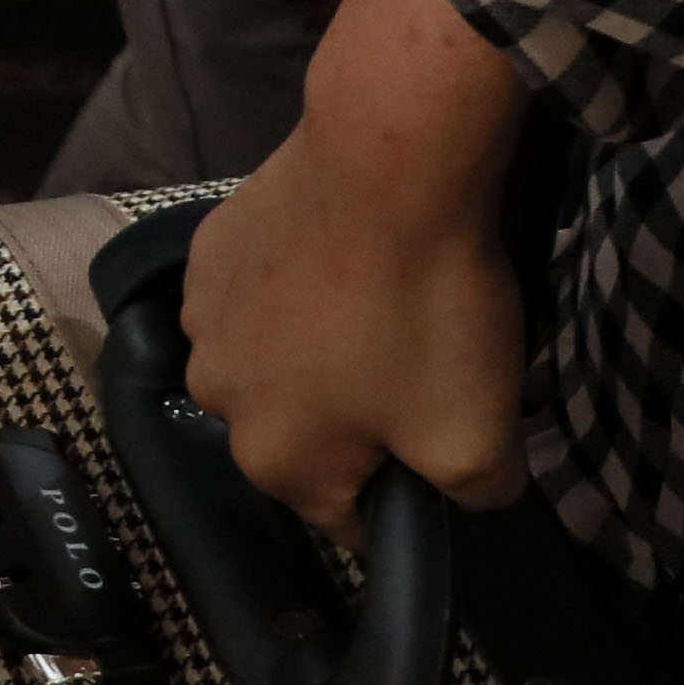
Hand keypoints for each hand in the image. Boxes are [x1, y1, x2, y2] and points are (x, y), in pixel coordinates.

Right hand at [171, 0, 530, 530]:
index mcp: (276, 461)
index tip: (441, 448)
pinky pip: (256, 299)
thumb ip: (479, 496)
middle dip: (354, 422)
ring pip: (271, 366)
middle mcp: (218, 400)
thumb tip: (474, 495)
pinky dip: (291, 292)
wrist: (384, 163)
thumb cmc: (425, 312)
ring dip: (313, 355)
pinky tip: (341, 261)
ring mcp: (202, 319)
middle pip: (300, 438)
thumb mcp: (481, 438)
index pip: (348, 521)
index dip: (403, 495)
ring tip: (376, 308)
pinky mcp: (207, 249)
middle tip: (417, 371)